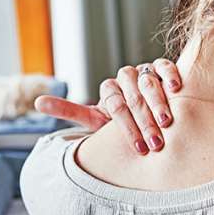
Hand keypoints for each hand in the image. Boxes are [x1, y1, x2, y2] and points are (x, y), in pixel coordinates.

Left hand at [34, 58, 181, 154]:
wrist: (148, 118)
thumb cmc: (120, 125)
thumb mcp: (95, 121)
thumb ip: (70, 111)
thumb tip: (37, 102)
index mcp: (108, 90)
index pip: (115, 105)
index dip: (126, 127)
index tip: (139, 148)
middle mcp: (124, 78)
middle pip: (133, 97)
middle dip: (144, 122)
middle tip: (155, 143)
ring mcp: (143, 71)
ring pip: (148, 82)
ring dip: (158, 103)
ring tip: (167, 122)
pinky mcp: (161, 67)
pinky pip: (165, 66)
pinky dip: (170, 76)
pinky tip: (176, 89)